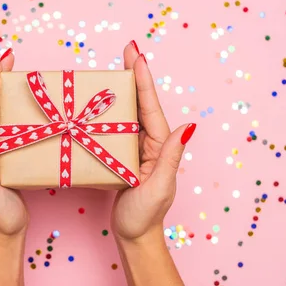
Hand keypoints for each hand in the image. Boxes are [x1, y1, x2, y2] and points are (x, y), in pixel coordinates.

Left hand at [0, 49, 28, 236]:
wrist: (6, 233)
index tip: (0, 61)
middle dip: (0, 81)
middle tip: (12, 57)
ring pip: (3, 115)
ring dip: (12, 95)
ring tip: (23, 74)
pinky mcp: (8, 156)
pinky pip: (14, 129)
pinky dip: (22, 114)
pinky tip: (33, 105)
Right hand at [111, 41, 195, 240]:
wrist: (134, 235)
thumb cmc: (145, 215)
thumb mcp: (159, 186)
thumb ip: (170, 157)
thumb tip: (188, 126)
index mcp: (158, 145)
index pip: (150, 106)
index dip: (143, 80)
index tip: (136, 56)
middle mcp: (148, 142)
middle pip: (140, 103)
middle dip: (133, 75)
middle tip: (126, 50)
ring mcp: (134, 148)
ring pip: (126, 114)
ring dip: (119, 90)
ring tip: (110, 68)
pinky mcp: (120, 157)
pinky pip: (114, 130)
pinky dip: (107, 113)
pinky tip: (97, 104)